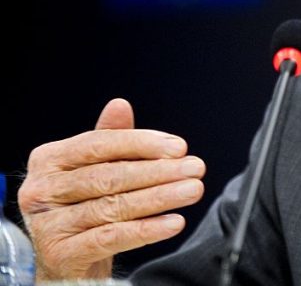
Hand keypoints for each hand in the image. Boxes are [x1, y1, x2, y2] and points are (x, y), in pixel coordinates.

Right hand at [18, 98, 205, 279]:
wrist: (66, 259)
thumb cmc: (83, 205)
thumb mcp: (94, 169)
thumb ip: (109, 140)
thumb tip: (120, 105)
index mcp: (49, 160)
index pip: (99, 144)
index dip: (142, 144)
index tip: (179, 147)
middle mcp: (41, 190)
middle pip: (109, 176)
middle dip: (158, 171)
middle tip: (195, 168)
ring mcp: (47, 224)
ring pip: (112, 206)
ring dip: (159, 197)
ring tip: (192, 190)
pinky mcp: (59, 254)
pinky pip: (111, 238)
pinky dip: (146, 229)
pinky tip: (174, 222)